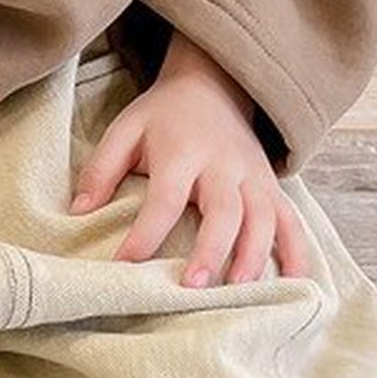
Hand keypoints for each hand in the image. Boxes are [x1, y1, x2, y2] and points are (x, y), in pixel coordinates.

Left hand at [71, 34, 312, 286]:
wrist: (214, 85)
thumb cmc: (163, 117)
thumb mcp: (125, 129)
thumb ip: (101, 168)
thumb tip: (78, 211)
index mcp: (183, 152)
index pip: (165, 196)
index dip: (146, 232)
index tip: (124, 265)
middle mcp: (225, 165)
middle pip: (225, 210)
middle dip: (212, 249)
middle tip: (195, 286)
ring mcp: (254, 177)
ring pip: (264, 218)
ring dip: (255, 255)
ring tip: (241, 293)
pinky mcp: (272, 187)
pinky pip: (292, 221)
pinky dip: (297, 252)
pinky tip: (297, 284)